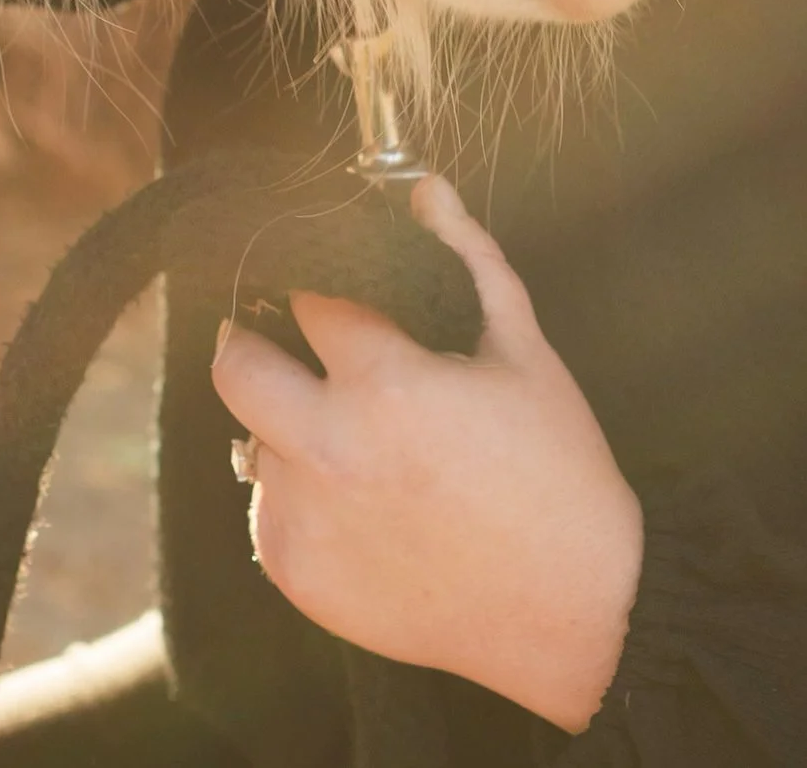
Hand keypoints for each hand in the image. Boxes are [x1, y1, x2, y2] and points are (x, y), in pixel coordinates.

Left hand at [210, 176, 642, 731]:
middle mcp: (329, 453)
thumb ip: (468, 256)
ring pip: (251, 440)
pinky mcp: (299, 578)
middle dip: (256, 338)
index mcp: (387, 385)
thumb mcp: (524, 348)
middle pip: (233, 363)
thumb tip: (425, 191)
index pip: (304, 295)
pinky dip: (299, 493)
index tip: (327, 283)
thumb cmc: (559, 474)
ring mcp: (307, 521)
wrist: (573, 616)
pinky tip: (361, 498)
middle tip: (292, 340)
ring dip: (287, 424)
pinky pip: (266, 509)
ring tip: (354, 434)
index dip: (317, 279)